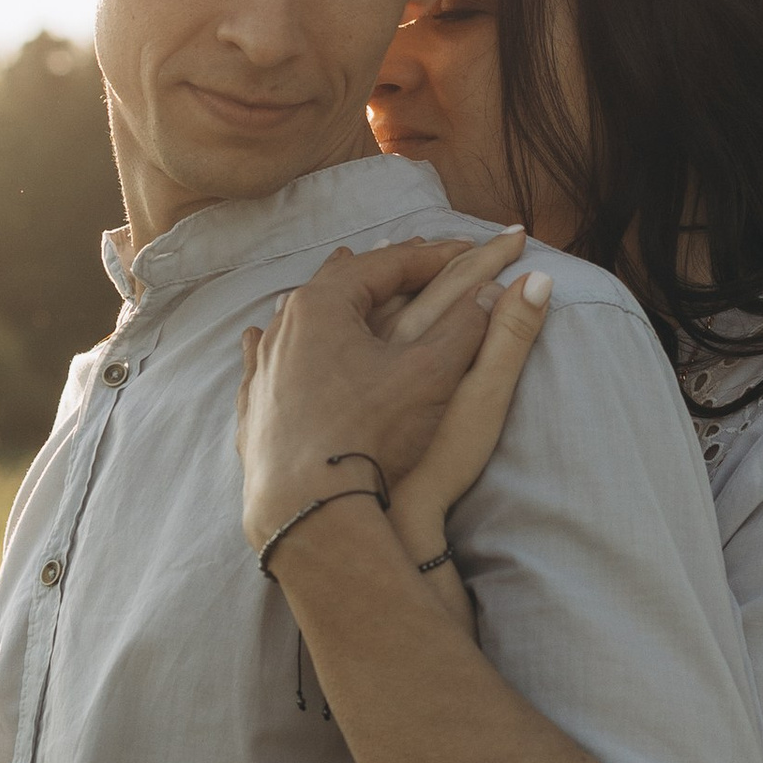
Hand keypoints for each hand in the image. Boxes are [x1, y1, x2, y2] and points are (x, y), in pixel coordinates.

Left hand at [236, 235, 521, 552]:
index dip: (435, 257)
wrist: (309, 512)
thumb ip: (471, 325)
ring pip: (298, 316)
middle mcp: (284, 327)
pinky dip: (278, 342)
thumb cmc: (371, 436)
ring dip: (330, 300)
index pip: (389, 265)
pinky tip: (264, 336)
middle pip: (340, 282)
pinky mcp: (254, 408)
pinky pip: (265, 359)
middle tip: (415, 260)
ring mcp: (264, 368)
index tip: (469, 250)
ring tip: (346, 286)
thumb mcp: (433, 375)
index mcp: (324, 304)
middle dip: (382, 270)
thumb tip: (508, 289)